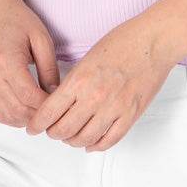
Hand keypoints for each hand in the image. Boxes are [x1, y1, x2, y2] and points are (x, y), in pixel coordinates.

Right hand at [0, 0, 60, 125]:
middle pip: (18, 110)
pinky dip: (15, 117)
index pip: (29, 96)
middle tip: (56, 110)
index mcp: (6, 61)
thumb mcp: (42, 39)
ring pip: (8, 116)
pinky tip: (28, 110)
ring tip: (44, 111)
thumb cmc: (17, 21)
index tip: (61, 104)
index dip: (47, 105)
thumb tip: (56, 94)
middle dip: (39, 115)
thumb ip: (50, 69)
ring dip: (27, 119)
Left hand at [25, 18, 174, 150]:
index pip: (49, 112)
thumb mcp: (88, 58)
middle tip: (51, 131)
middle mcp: (94, 97)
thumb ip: (74, 82)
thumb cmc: (122, 42)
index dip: (36, 124)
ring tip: (70, 137)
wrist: (154, 41)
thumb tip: (60, 103)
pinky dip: (96, 145)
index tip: (32, 128)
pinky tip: (90, 142)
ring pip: (84, 139)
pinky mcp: (130, 115)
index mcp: (79, 80)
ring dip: (72, 141)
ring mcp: (113, 109)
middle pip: (63, 130)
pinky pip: (109, 140)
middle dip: (53, 133)